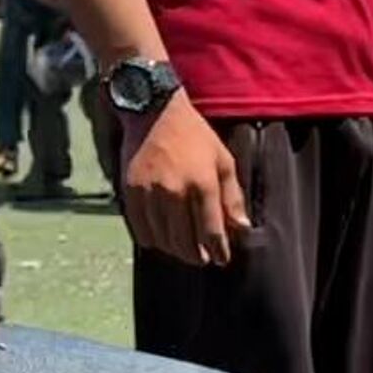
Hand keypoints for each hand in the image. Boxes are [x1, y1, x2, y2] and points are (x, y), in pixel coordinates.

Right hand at [120, 89, 249, 265]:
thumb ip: (233, 196)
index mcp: (202, 183)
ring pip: (162, 238)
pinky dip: (152, 239)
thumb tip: (242, 227)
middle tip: (203, 259)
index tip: (222, 259)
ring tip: (184, 251)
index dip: (218, 250)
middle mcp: (174, 191)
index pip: (211, 231)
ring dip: (174, 250)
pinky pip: (139, 228)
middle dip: (197, 255)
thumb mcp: (223, 161)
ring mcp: (149, 192)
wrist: (154, 113)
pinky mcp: (130, 191)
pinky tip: (161, 241)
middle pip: (185, 240)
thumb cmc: (195, 137)